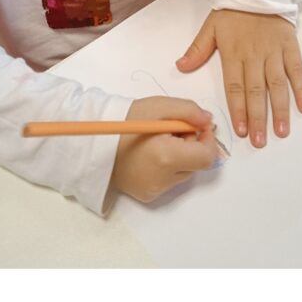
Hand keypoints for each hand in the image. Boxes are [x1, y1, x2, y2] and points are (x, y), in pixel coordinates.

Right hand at [109, 97, 224, 202]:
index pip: (207, 157)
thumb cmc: (125, 120)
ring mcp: (155, 190)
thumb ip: (189, 111)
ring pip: (183, 173)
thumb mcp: (158, 106)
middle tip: (171, 130)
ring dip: (179, 157)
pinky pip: (168, 181)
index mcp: (167, 157)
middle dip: (191, 146)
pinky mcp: (147, 195)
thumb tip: (208, 121)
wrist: (93, 143)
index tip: (196, 126)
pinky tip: (149, 156)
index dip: (207, 140)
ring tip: (157, 142)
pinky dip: (166, 168)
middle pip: (196, 165)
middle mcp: (164, 179)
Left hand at [177, 10, 301, 148]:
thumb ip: (197, 49)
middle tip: (260, 141)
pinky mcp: (290, 47)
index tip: (241, 130)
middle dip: (258, 118)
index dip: (238, 109)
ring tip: (281, 131)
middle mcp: (255, 56)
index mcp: (234, 53)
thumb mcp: (211, 26)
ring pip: (277, 85)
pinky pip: (297, 70)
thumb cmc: (233, 11)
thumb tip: (180, 67)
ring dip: (280, 109)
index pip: (235, 87)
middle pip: (256, 91)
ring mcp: (274, 52)